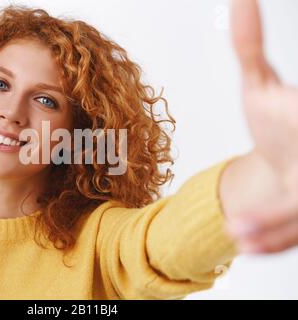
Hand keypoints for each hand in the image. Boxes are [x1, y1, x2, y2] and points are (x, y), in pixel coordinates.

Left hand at [227, 0, 297, 253]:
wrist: (287, 159)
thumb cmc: (280, 122)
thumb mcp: (261, 84)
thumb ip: (250, 45)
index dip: (295, 118)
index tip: (290, 111)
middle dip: (286, 202)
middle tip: (247, 208)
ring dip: (275, 226)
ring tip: (238, 232)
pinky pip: (290, 234)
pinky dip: (272, 240)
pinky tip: (242, 243)